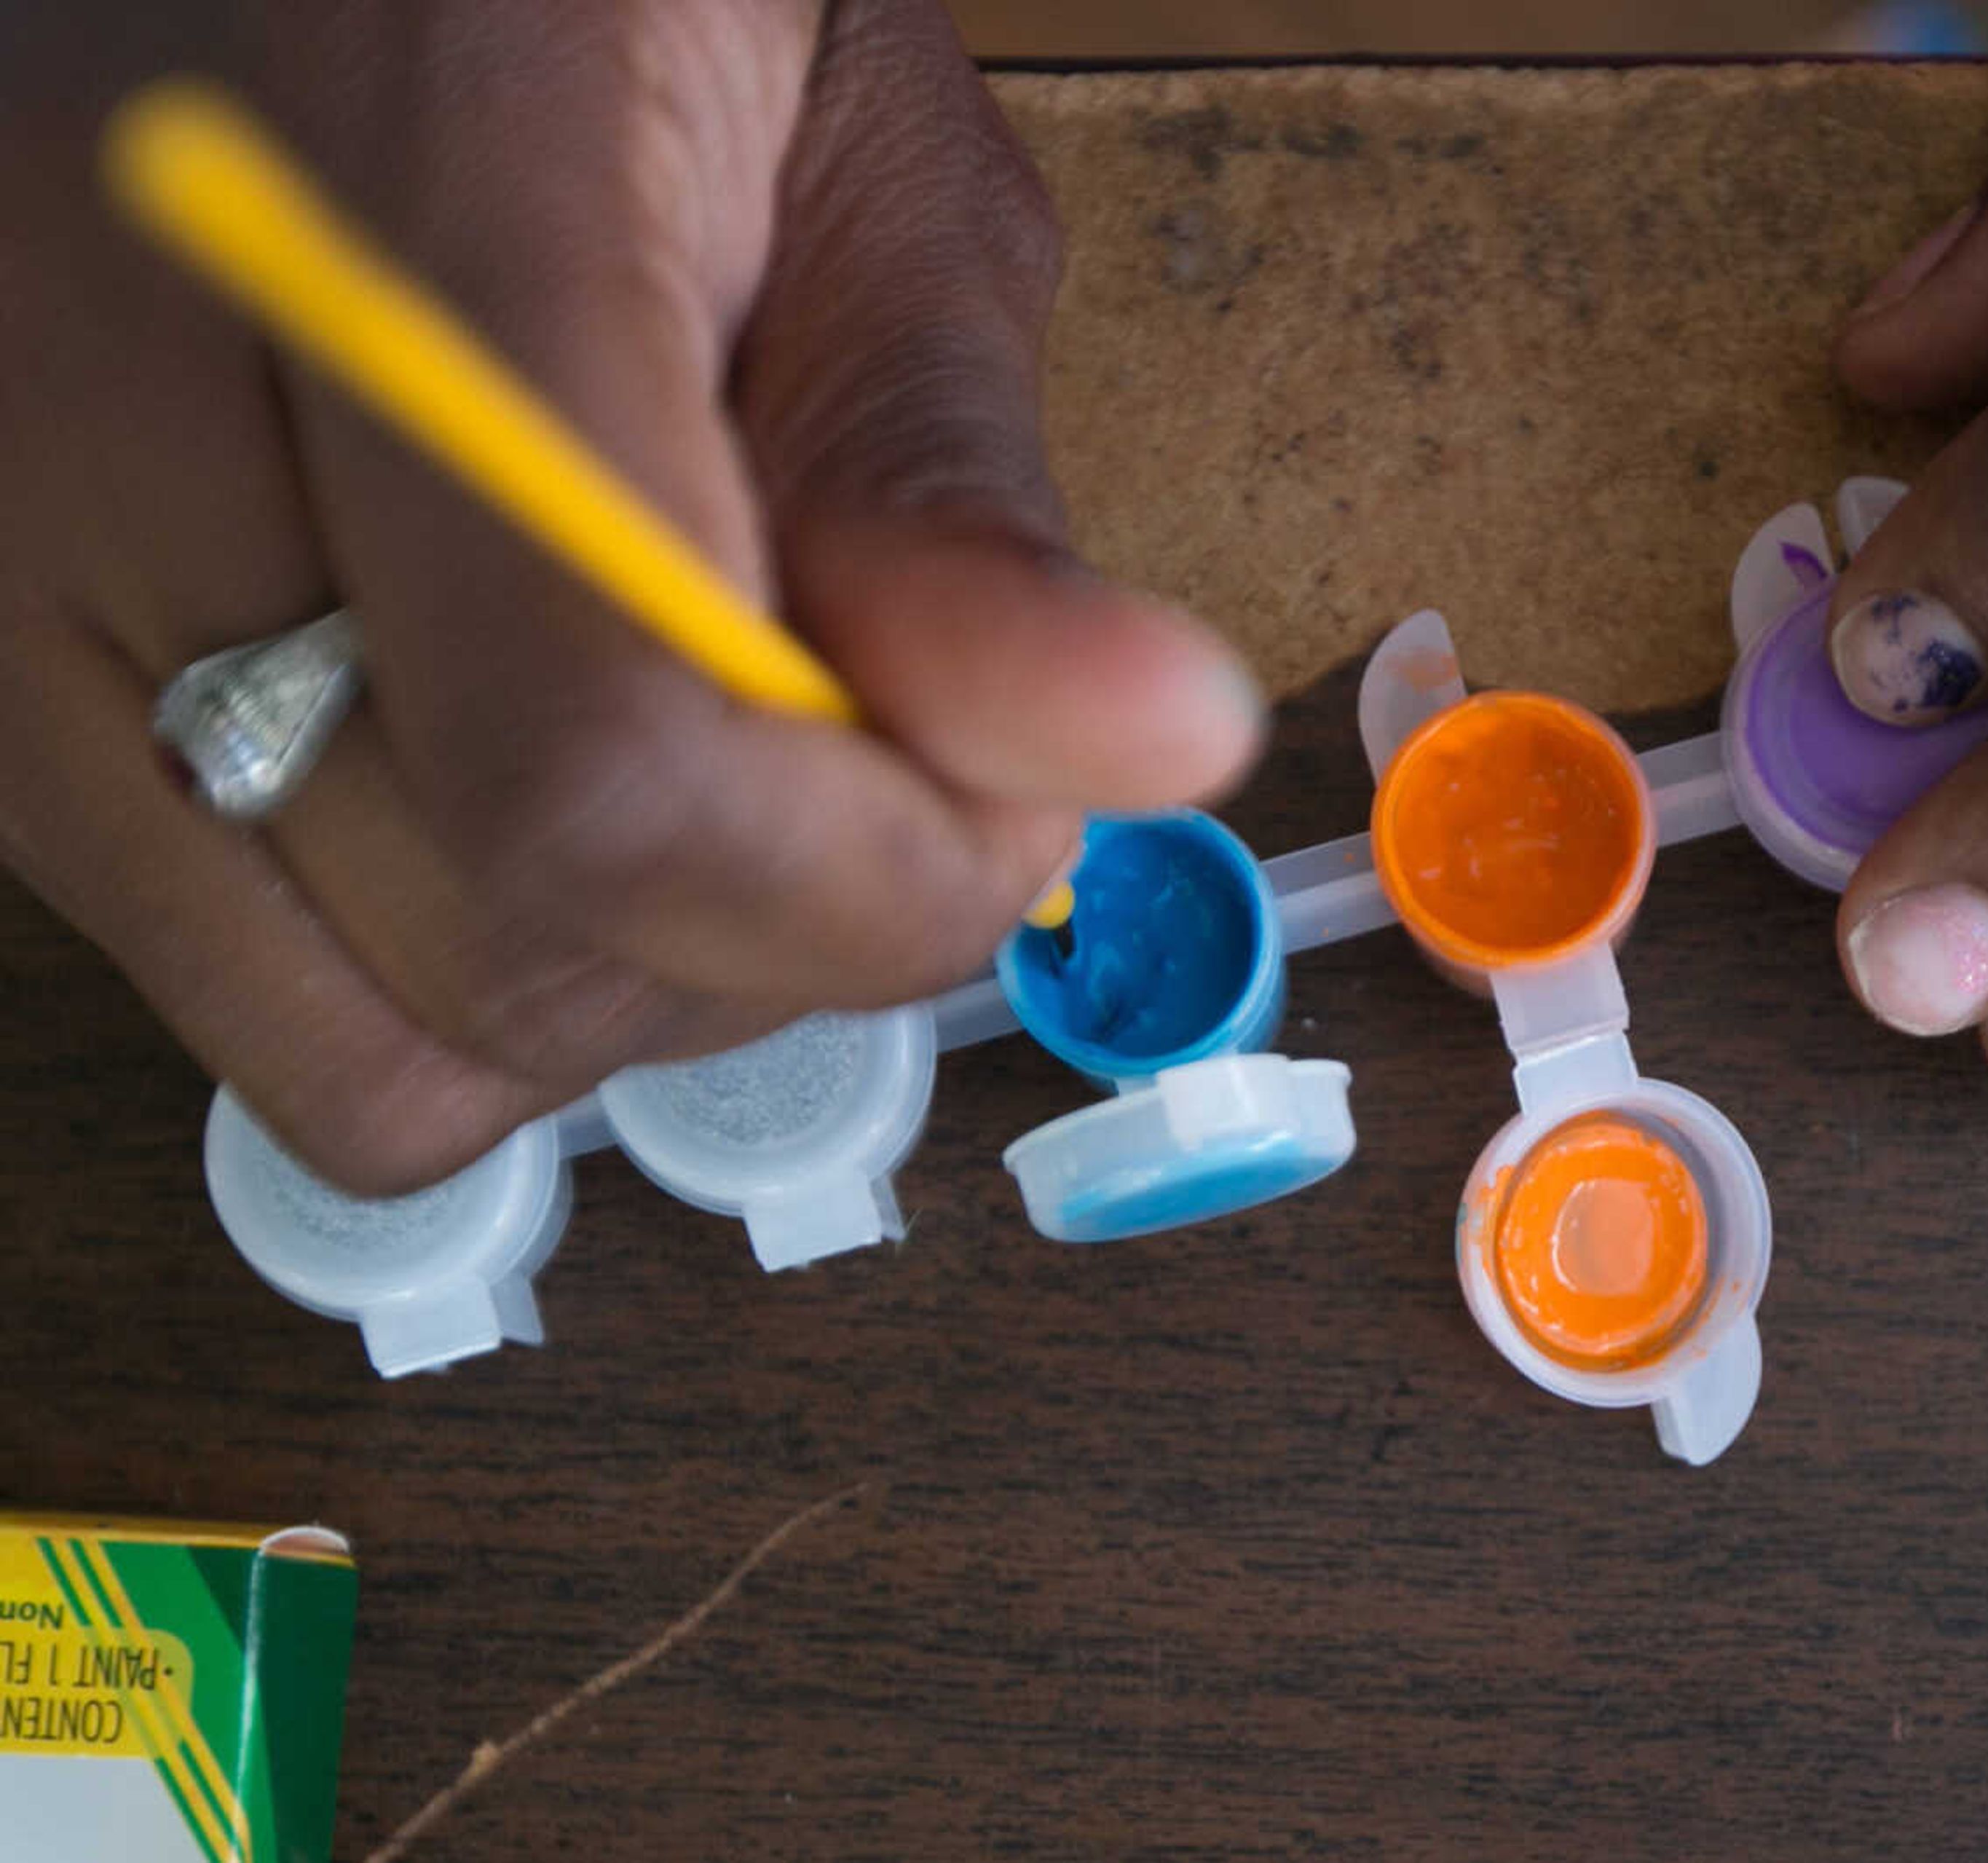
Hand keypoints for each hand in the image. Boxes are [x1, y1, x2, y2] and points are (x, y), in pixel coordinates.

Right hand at [0, 2, 1262, 1190]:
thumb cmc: (614, 2)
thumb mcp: (858, 168)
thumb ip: (953, 485)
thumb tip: (1145, 749)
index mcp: (407, 213)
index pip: (602, 761)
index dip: (865, 883)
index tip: (1008, 817)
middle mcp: (117, 417)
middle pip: (509, 947)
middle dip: (774, 921)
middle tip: (859, 741)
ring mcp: (15, 578)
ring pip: (381, 1040)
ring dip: (618, 969)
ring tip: (687, 744)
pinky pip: (266, 1006)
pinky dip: (455, 966)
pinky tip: (519, 774)